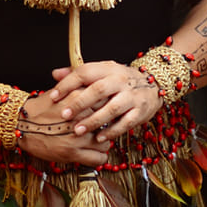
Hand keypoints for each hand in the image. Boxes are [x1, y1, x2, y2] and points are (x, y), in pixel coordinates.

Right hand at [18, 92, 110, 169]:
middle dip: (104, 126)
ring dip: (101, 142)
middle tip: (97, 128)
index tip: (102, 113)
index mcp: (77, 97)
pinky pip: (99, 157)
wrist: (21, 125)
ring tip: (92, 141)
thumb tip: (98, 89)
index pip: (105, 102)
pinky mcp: (72, 153)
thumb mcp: (60, 92)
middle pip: (107, 122)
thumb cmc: (40, 109)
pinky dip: (98, 156)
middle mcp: (79, 116)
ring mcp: (77, 136)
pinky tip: (91, 152)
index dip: (104, 108)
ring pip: (105, 141)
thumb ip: (79, 90)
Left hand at [46, 60, 163, 141]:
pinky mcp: (140, 111)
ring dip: (93, 121)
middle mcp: (120, 80)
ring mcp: (131, 96)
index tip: (53, 96)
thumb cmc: (120, 79)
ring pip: (111, 109)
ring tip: (78, 130)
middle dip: (79, 103)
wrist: (153, 84)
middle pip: (98, 90)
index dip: (67, 84)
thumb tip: (55, 74)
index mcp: (108, 69)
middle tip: (64, 115)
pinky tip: (99, 138)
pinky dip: (112, 131)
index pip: (85, 73)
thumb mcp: (102, 71)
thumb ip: (79, 73)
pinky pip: (125, 123)